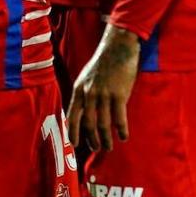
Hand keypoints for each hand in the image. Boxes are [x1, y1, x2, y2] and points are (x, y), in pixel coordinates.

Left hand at [67, 24, 138, 151]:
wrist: (116, 48)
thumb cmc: (102, 63)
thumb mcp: (85, 77)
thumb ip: (83, 94)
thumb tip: (82, 113)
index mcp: (79, 89)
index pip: (72, 115)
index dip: (73, 132)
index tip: (75, 144)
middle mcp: (89, 93)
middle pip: (88, 123)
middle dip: (91, 139)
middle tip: (96, 148)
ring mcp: (104, 94)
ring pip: (103, 123)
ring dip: (106, 138)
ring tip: (109, 146)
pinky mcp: (119, 94)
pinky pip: (119, 117)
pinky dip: (121, 130)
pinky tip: (123, 136)